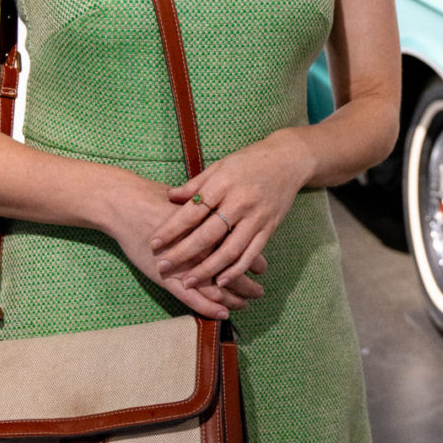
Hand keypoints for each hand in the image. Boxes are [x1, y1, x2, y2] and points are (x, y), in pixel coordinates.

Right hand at [107, 174, 266, 321]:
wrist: (128, 204)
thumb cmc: (159, 200)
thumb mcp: (193, 201)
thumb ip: (212, 212)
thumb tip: (231, 214)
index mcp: (213, 228)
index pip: (241, 249)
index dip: (255, 261)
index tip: (263, 268)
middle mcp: (203, 248)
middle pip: (234, 270)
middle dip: (249, 284)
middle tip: (259, 291)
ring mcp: (186, 264)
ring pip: (218, 287)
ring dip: (234, 298)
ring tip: (245, 303)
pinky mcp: (168, 278)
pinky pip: (194, 298)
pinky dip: (210, 307)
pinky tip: (223, 313)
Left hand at [148, 130, 312, 294]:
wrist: (288, 160)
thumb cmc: (249, 161)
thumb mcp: (220, 165)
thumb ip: (196, 184)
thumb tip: (171, 197)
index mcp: (223, 183)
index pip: (193, 211)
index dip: (172, 229)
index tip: (154, 243)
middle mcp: (239, 201)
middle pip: (208, 234)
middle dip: (183, 254)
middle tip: (163, 268)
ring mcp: (256, 217)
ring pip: (229, 249)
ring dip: (208, 269)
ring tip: (188, 283)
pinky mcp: (269, 227)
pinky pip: (251, 253)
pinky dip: (236, 269)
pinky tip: (221, 281)